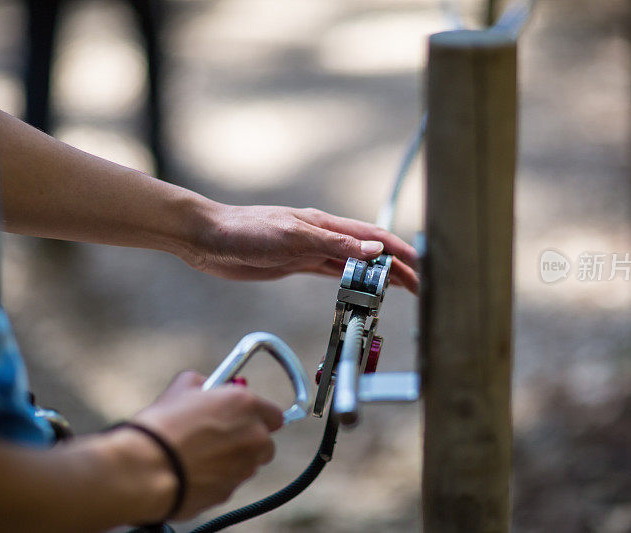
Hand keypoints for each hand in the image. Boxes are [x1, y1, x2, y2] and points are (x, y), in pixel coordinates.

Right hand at [130, 371, 282, 519]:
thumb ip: (203, 384)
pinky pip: (228, 483)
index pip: (273, 414)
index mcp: (246, 405)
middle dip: (248, 441)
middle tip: (221, 438)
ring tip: (199, 455)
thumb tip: (206, 387)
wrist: (145, 467)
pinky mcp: (229, 492)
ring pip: (247, 465)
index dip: (258, 417)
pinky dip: (216, 479)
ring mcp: (244, 467)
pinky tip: (192, 472)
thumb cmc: (162, 425)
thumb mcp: (182, 387)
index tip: (244, 419)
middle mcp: (254, 436)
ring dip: (232, 461)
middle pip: (265, 442)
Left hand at [183, 204, 419, 292]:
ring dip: (378, 275)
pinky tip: (363, 286)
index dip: (400, 250)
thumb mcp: (293, 237)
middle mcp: (322, 235)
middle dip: (396, 267)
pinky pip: (334, 272)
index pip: (373, 237)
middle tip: (419, 285)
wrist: (209, 238)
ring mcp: (310, 250)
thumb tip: (374, 249)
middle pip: (369, 252)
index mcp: (325, 224)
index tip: (421, 265)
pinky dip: (354, 280)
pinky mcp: (296, 264)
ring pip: (354, 263)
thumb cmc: (246, 230)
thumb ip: (335, 244)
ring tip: (401, 287)